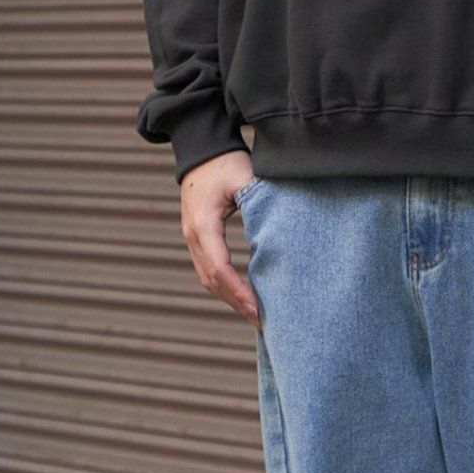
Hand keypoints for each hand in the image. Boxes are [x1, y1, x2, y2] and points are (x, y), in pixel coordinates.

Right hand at [179, 150, 260, 326]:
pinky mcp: (198, 238)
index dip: (239, 293)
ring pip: (208, 278)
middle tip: (263, 322)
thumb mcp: (245, 178)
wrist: (202, 150)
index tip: (259, 309)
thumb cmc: (225, 161)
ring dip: (230, 298)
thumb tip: (281, 231)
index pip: (220, 269)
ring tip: (255, 315)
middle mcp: (193, 236)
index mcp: (204, 224)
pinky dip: (225, 286)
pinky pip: (209, 269)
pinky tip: (243, 296)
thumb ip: (260, 202)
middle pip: (212, 281)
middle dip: (236, 303)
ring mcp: (192, 238)